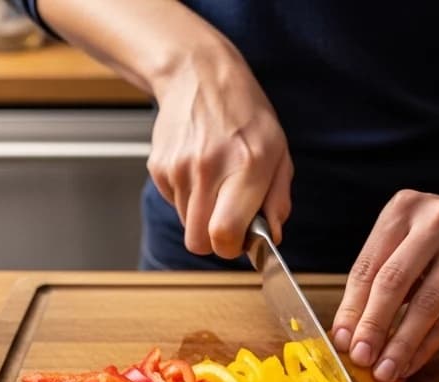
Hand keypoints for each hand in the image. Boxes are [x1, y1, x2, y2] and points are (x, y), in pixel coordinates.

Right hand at [148, 58, 293, 257]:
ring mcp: (179, 168)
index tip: (240, 240)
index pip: (224, 234)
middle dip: (214, 240)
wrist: (199, 75)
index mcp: (247, 167)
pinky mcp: (159, 167)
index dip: (231, 248)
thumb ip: (278, 200)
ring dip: (201, 215)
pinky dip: (187, 197)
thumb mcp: (279, 152)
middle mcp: (209, 169)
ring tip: (215, 183)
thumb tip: (271, 237)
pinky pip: (174, 203)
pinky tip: (198, 170)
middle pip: (198, 241)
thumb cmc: (245, 114)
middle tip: (228, 219)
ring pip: (186, 224)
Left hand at [331, 190, 438, 381]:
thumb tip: (348, 332)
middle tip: (361, 358)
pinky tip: (411, 363)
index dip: (352, 307)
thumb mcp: (406, 238)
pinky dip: (427, 345)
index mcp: (403, 209)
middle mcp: (435, 221)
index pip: (368, 266)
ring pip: (426, 304)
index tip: (341, 341)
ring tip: (386, 370)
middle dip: (373, 326)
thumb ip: (379, 275)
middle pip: (394, 281)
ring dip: (402, 344)